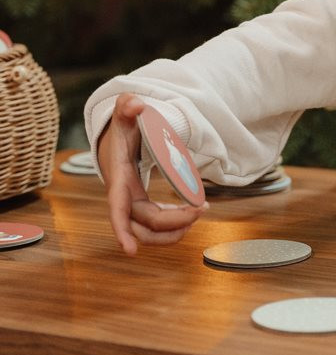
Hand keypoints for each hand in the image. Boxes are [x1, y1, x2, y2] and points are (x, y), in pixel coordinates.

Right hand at [96, 93, 206, 254]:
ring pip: (150, 232)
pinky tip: (191, 213)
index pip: (118, 209)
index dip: (121, 230)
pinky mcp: (143, 207)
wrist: (116, 141)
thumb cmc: (121, 129)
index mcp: (119, 179)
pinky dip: (174, 225)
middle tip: (200, 209)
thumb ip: (127, 106)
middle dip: (172, 224)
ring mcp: (133, 205)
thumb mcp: (123, 114)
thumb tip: (135, 104)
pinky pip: (157, 226)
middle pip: (144, 224)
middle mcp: (124, 198)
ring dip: (175, 230)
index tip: (130, 251)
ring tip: (199, 213)